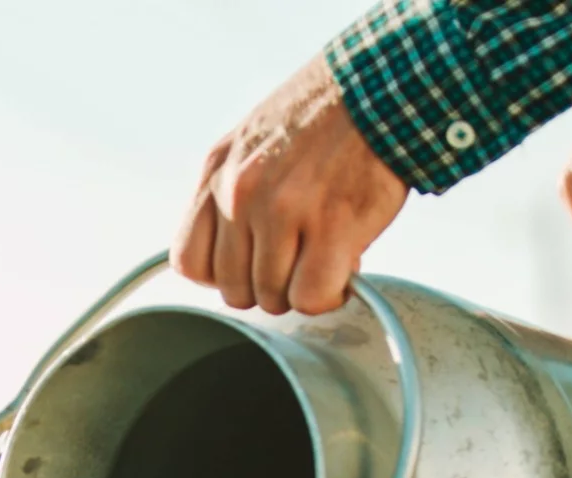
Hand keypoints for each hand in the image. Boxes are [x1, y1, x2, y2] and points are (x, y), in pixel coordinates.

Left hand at [173, 56, 408, 314]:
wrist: (381, 86)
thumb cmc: (325, 117)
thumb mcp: (253, 140)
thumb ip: (232, 192)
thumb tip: (237, 255)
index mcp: (217, 171)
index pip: (190, 261)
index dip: (224, 275)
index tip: (254, 264)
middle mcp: (240, 193)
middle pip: (235, 290)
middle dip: (271, 286)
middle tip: (301, 259)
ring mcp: (282, 211)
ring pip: (274, 298)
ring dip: (304, 288)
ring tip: (327, 254)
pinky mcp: (330, 226)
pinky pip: (311, 297)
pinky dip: (330, 294)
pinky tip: (344, 269)